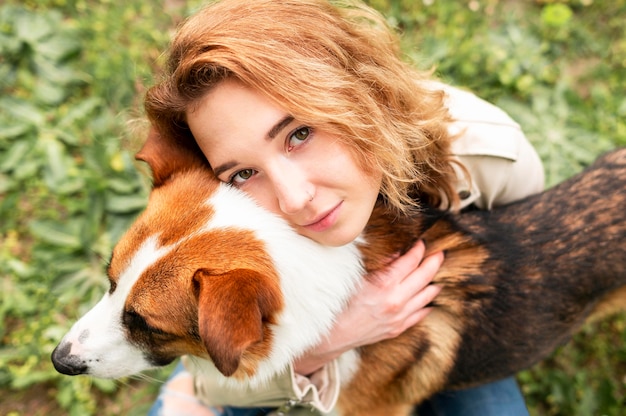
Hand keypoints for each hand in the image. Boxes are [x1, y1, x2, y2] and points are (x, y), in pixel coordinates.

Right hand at [294, 240, 442, 374]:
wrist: (333, 334)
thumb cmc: (340, 302)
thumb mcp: (356, 277)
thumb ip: (380, 265)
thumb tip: (397, 254)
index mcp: (384, 284)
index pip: (411, 261)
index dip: (419, 250)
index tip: (422, 243)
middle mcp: (396, 301)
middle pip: (425, 276)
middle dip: (434, 262)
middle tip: (440, 253)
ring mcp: (400, 317)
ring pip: (427, 296)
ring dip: (435, 282)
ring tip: (438, 273)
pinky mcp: (398, 328)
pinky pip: (421, 313)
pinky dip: (427, 303)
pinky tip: (429, 297)